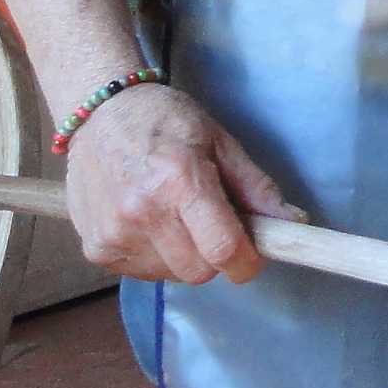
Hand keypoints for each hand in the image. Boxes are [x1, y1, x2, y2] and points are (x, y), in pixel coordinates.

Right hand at [61, 83, 303, 284]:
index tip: (254, 254)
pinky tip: (149, 222)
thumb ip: (256, 187)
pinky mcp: (95, 248)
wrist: (99, 113)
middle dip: (215, 256)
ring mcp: (113, 233)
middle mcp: (142, 212)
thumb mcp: (220, 141)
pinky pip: (142, 273)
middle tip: (211, 224)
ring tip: (175, 215)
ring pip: (171, 275)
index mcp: (179, 181)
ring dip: (184, 256)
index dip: (247, 261)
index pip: (222, 249)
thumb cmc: (165, 121)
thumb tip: (293, 224)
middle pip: (198, 271)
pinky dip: (155, 256)